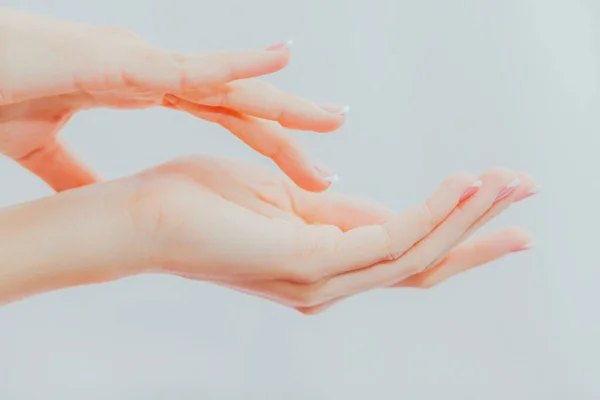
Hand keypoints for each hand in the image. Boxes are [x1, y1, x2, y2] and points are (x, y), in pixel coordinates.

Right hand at [0, 7, 344, 191]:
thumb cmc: (1, 92)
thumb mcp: (46, 146)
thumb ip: (78, 169)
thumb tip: (99, 196)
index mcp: (148, 88)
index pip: (223, 118)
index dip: (264, 143)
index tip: (300, 170)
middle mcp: (158, 73)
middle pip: (240, 107)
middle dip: (288, 134)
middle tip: (331, 158)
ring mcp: (146, 64)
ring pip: (231, 87)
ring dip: (282, 104)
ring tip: (332, 119)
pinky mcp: (125, 63)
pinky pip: (191, 66)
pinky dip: (237, 67)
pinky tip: (280, 63)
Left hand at [124, 156, 536, 313]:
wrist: (147, 215)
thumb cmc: (207, 201)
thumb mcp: (289, 198)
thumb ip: (338, 210)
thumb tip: (382, 206)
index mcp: (328, 261)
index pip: (407, 249)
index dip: (459, 226)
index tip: (502, 195)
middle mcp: (331, 282)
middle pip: (424, 261)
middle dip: (479, 228)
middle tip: (528, 189)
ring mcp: (321, 280)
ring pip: (414, 254)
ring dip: (465, 218)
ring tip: (507, 182)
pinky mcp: (305, 265)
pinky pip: (383, 241)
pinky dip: (427, 214)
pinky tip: (460, 187)